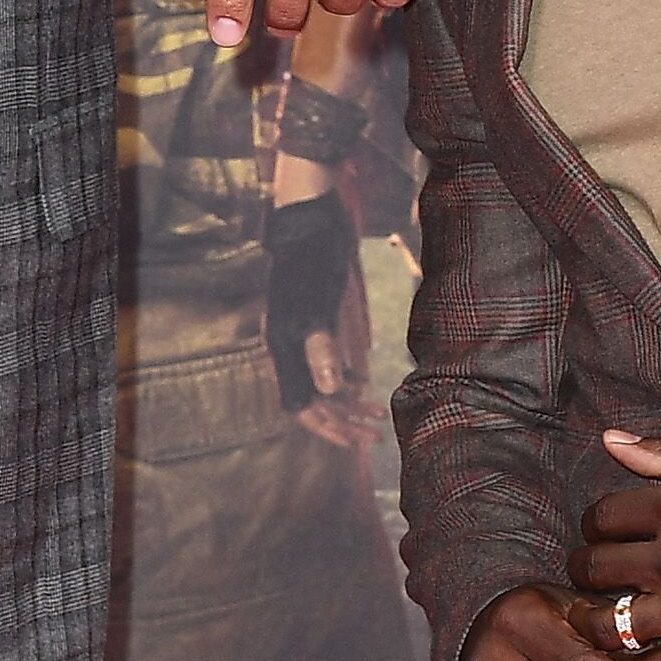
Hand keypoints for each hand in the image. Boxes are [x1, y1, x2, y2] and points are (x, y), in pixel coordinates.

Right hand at [263, 185, 377, 440]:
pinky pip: (327, 363)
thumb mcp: (317, 303)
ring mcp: (301, 335)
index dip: (327, 427)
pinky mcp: (315, 322)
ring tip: (377, 416)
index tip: (355, 441)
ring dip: (349, 403)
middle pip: (314, 399)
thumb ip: (320, 346)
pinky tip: (364, 384)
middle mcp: (289, 347)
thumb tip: (330, 391)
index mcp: (284, 347)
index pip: (301, 405)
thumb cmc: (312, 258)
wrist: (312, 218)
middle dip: (344, 420)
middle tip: (376, 435)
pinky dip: (345, 379)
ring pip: (323, 383)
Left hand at [568, 431, 660, 660]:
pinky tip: (633, 656)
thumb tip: (610, 441)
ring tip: (607, 615)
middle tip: (596, 574)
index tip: (606, 533)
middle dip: (586, 570)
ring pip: (609, 624)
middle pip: (592, 570)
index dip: (595, 525)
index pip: (599, 519)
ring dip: (599, 619)